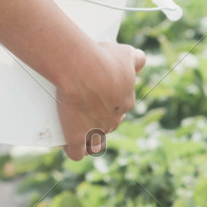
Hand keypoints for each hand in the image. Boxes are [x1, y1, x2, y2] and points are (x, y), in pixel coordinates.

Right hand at [54, 40, 144, 161]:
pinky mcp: (77, 136)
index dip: (110, 102)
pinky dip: (72, 149)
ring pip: (96, 143)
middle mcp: (113, 119)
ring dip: (90, 140)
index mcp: (125, 101)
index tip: (98, 93)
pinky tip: (66, 142)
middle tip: (85, 104)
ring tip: (79, 129)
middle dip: (100, 119)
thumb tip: (140, 61)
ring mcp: (95, 130)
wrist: (82, 69)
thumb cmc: (102, 59)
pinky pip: (76, 153)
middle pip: (109, 124)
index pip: (121, 107)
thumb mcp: (125, 53)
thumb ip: (136, 58)